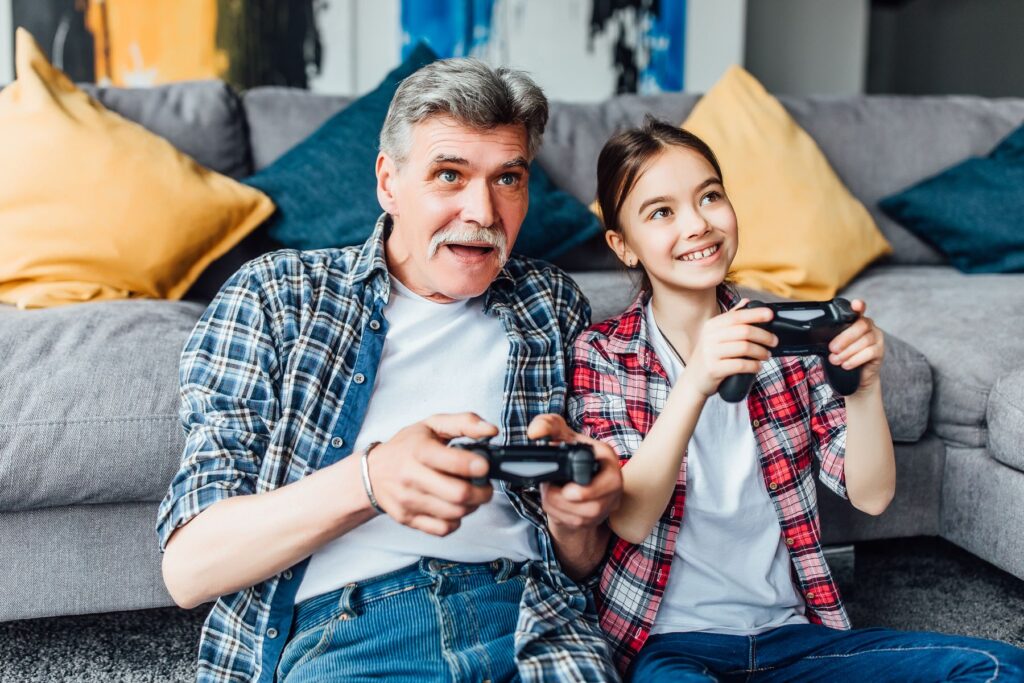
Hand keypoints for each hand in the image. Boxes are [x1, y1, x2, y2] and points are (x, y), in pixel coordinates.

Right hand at [367, 412, 497, 535]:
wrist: (373, 472)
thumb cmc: (407, 446)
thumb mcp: (433, 425)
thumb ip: (465, 423)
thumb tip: (491, 430)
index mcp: (418, 450)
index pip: (454, 463)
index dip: (478, 466)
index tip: (485, 466)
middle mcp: (411, 477)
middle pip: (459, 494)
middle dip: (482, 492)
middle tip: (485, 485)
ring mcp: (408, 501)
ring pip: (454, 514)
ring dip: (472, 506)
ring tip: (471, 494)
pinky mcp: (408, 519)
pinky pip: (443, 529)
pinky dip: (456, 521)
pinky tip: (454, 507)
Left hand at [526, 414, 621, 533]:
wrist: (572, 477)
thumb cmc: (569, 452)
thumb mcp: (559, 434)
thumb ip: (547, 425)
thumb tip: (534, 433)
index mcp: (607, 457)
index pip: (607, 478)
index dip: (583, 483)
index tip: (565, 483)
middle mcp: (613, 482)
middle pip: (594, 504)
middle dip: (565, 498)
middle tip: (552, 488)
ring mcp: (607, 503)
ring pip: (582, 515)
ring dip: (558, 505)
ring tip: (550, 491)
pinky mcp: (596, 518)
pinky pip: (574, 522)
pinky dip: (558, 513)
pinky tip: (555, 502)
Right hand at [685, 298, 777, 396]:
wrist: (693, 380)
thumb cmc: (710, 356)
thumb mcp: (715, 335)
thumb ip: (731, 318)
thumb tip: (747, 301)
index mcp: (712, 325)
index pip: (737, 316)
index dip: (755, 314)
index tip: (771, 315)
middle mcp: (709, 337)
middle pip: (744, 331)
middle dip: (764, 336)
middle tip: (774, 342)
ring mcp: (710, 353)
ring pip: (744, 348)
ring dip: (761, 352)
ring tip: (767, 355)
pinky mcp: (713, 369)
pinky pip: (740, 365)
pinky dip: (753, 366)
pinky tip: (758, 366)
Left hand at [828, 299, 883, 390]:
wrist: (858, 376)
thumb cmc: (845, 356)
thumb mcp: (836, 345)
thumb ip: (831, 337)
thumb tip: (817, 338)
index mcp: (856, 321)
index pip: (859, 309)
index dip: (858, 306)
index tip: (855, 304)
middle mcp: (869, 326)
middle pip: (861, 326)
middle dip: (844, 338)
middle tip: (833, 349)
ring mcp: (877, 338)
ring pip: (865, 340)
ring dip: (847, 352)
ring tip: (836, 360)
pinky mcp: (880, 351)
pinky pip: (869, 352)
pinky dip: (855, 359)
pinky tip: (846, 365)